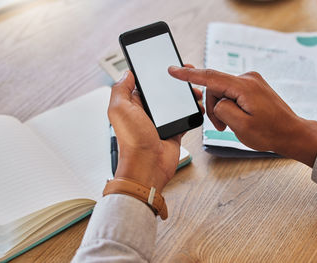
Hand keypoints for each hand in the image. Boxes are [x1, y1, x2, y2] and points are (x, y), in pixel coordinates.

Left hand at [108, 66, 203, 191]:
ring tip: (195, 91)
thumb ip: (121, 89)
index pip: (145, 83)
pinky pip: (185, 117)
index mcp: (133, 104)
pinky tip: (197, 106)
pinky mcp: (174, 131)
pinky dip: (193, 111)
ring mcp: (162, 122)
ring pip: (176, 103)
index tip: (167, 63)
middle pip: (163, 91)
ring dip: (186, 95)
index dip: (155, 72)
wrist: (148, 166)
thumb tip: (127, 73)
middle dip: (175, 82)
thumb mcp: (119, 109)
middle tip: (187, 74)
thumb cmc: (132, 141)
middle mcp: (147, 112)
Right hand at [168, 66, 316, 166]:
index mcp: (244, 87)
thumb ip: (222, 110)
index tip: (173, 70)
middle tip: (221, 127)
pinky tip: (237, 117)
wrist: (291, 133)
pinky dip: (229, 105)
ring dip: (222, 109)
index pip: (210, 77)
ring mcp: (251, 81)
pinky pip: (231, 92)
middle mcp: (248, 78)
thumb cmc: (270, 133)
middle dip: (213, 107)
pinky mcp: (253, 86)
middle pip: (215, 87)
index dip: (188, 75)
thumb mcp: (241, 127)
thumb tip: (217, 102)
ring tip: (231, 125)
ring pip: (222, 91)